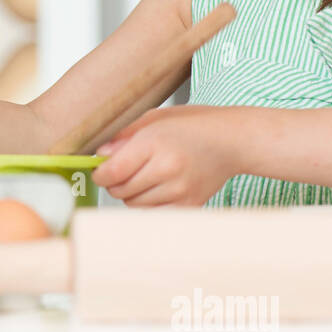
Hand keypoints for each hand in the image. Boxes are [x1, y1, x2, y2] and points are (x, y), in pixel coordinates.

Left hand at [90, 105, 241, 205]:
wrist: (232, 142)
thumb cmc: (193, 126)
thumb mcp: (155, 118)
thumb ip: (124, 136)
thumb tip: (100, 155)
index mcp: (155, 144)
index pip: (112, 172)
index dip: (100, 173)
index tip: (101, 169)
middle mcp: (167, 170)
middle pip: (120, 191)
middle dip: (116, 182)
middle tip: (126, 170)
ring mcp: (179, 191)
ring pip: (134, 205)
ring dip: (132, 194)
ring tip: (146, 176)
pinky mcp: (188, 206)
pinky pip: (152, 214)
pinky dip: (148, 204)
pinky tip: (157, 188)